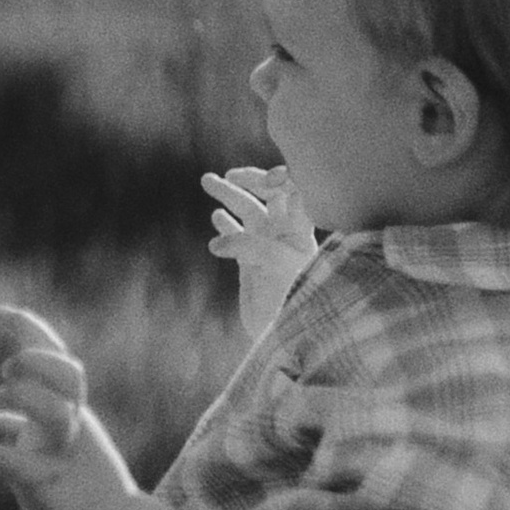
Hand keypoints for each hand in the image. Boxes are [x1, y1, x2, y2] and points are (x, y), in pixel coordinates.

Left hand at [0, 304, 137, 509]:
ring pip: (54, 416)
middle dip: (36, 365)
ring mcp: (63, 457)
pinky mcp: (48, 488)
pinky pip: (20, 466)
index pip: (59, 360)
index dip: (31, 332)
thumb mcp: (37, 450)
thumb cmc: (68, 484)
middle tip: (6, 372)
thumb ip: (8, 428)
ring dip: (22, 402)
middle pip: (67, 380)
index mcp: (71, 411)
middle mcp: (72, 428)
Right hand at [202, 163, 317, 339]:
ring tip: (207, 181)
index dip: (281, 178)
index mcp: (302, 229)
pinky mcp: (251, 261)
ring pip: (248, 211)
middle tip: (227, 176)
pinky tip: (216, 216)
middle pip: (269, 195)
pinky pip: (236, 234)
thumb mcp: (280, 268)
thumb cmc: (294, 299)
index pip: (295, 191)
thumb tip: (215, 243)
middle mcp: (286, 233)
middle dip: (249, 181)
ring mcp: (268, 245)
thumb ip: (252, 248)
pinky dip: (225, 223)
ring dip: (229, 194)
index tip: (264, 178)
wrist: (287, 334)